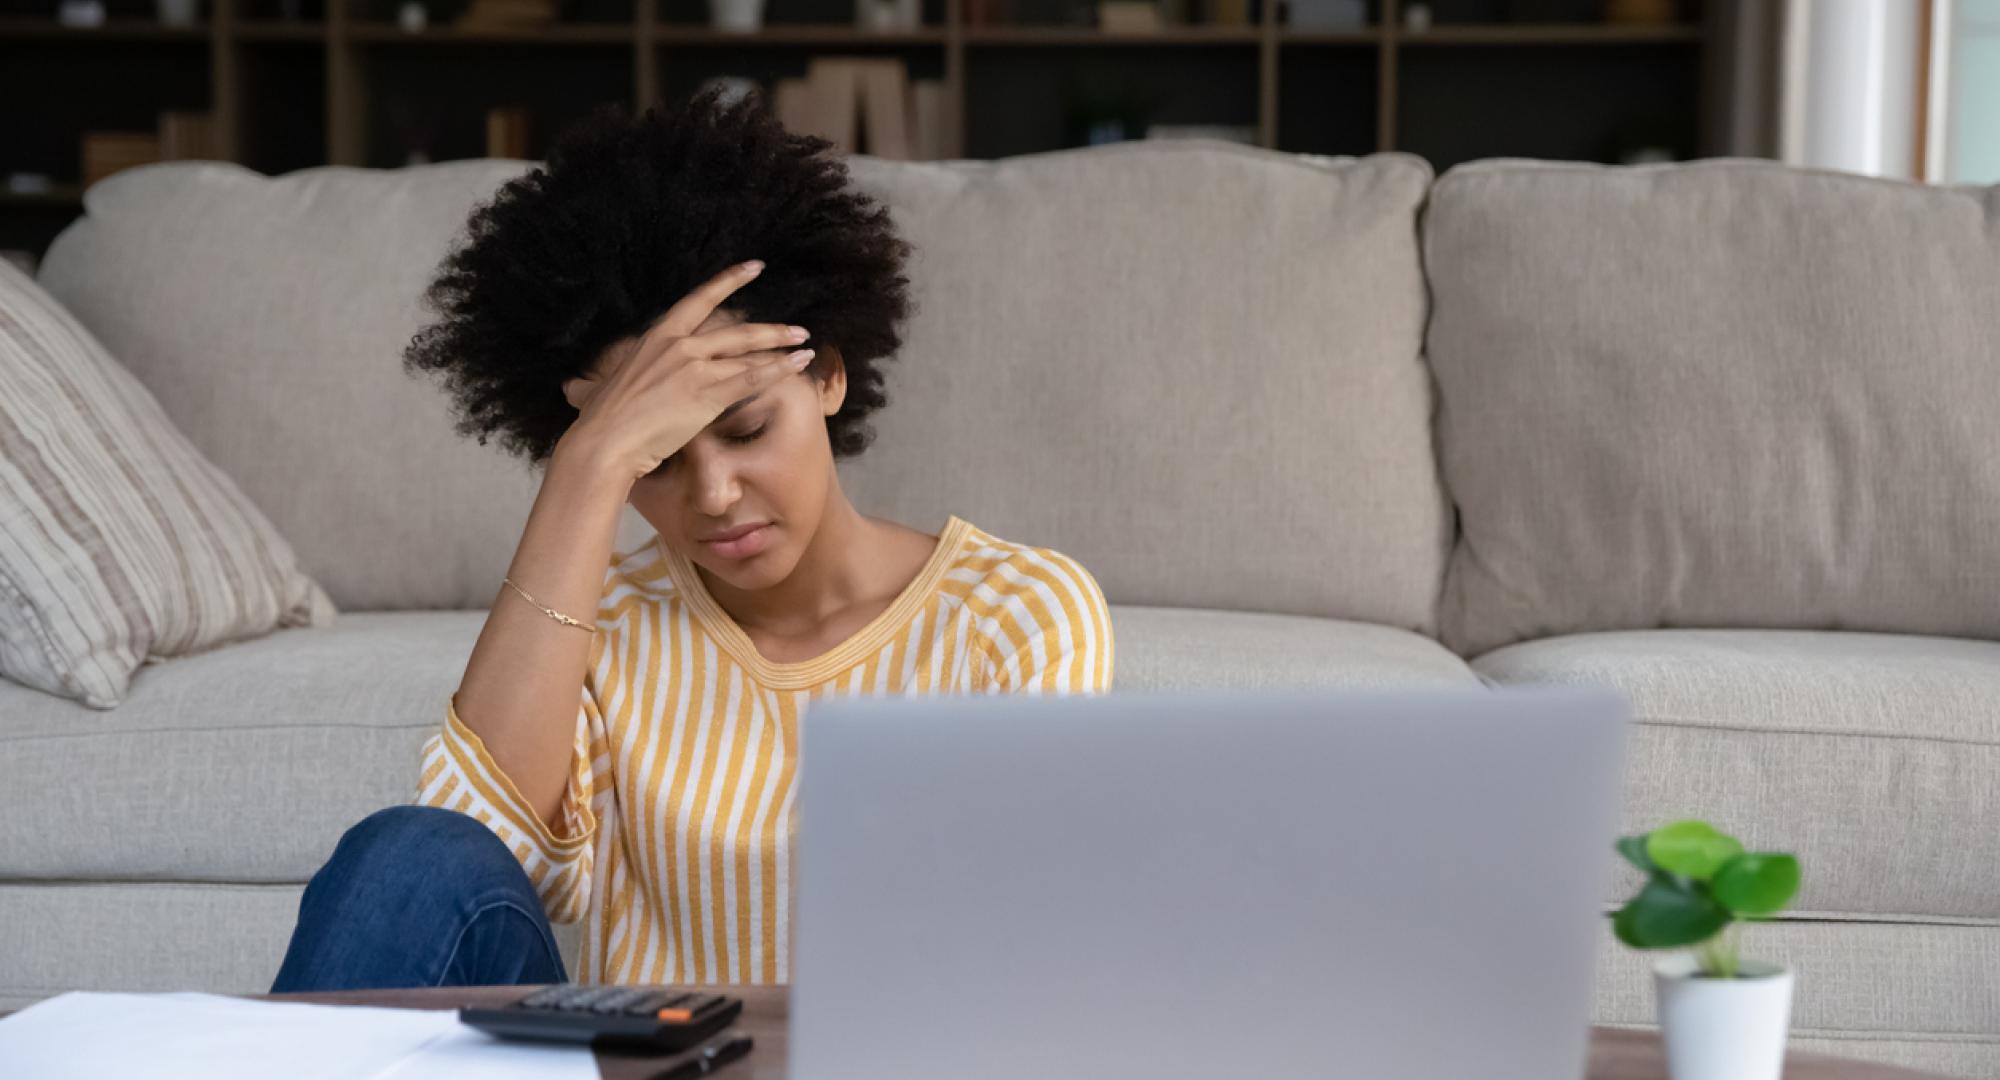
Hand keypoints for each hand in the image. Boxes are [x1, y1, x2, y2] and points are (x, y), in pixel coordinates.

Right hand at [556, 260, 813, 481]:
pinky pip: (752, 379)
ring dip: (780, 349)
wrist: (606, 442)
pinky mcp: (708, 394)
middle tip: (796, 328)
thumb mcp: (595, 391)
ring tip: (805, 346)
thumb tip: (573, 389)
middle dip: (770, 329)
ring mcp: (696, 368)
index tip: (755, 268)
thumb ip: (592, 386)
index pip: (699, 300)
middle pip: (736, 329)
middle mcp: (680, 346)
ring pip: (749, 352)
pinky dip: (778, 370)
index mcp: (657, 337)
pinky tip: (797, 366)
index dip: (729, 281)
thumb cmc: (599, 422)